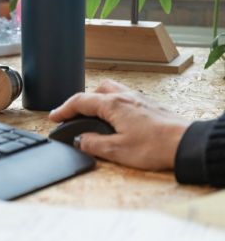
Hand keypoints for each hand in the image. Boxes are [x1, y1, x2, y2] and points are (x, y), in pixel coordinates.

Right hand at [49, 79, 190, 170]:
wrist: (186, 143)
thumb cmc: (155, 146)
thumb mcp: (118, 150)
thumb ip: (93, 144)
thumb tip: (79, 140)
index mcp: (113, 105)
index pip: (80, 101)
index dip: (64, 108)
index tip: (54, 116)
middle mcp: (124, 97)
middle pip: (94, 90)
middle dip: (80, 101)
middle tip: (72, 115)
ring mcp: (136, 98)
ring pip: (109, 89)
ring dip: (96, 98)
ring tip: (92, 114)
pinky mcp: (146, 104)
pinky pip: (122, 95)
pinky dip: (111, 102)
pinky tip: (115, 116)